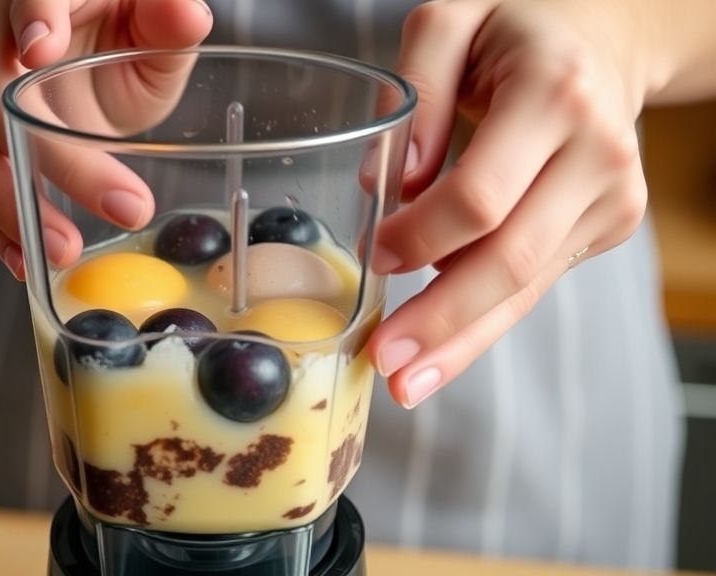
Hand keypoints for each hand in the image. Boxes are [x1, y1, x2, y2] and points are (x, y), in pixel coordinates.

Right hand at [0, 0, 212, 276]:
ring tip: (62, 248)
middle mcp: (1, 37)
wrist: (108, 57)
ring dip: (10, 200)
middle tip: (111, 198)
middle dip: (45, 149)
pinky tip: (26, 259)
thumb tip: (187, 12)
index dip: (29, 19)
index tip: (38, 51)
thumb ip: (172, 17)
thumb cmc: (130, 31)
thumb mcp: (163, 23)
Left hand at [367, 0, 650, 407]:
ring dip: (463, 341)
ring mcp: (610, 196)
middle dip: (443, 320)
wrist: (602, 41)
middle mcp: (595, 153)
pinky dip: (485, 320)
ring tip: (408, 381)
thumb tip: (390, 187)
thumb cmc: (514, 28)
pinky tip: (443, 349)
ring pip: (526, 288)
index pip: (481, 195)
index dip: (424, 237)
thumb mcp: (450, 19)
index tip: (378, 258)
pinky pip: (534, 284)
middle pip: (510, 259)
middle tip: (386, 362)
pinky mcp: (607, 225)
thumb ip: (414, 87)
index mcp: (553, 95)